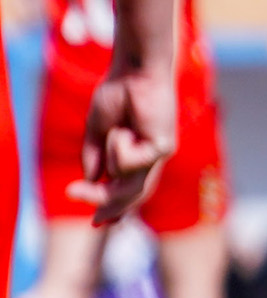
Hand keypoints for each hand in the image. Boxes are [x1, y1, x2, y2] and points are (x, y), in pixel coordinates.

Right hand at [80, 59, 175, 227]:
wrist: (134, 72)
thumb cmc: (117, 96)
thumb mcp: (97, 132)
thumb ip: (94, 158)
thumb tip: (93, 182)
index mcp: (136, 156)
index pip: (129, 192)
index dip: (115, 210)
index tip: (98, 224)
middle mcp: (151, 159)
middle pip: (130, 196)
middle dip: (103, 202)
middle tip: (72, 194)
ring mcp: (159, 154)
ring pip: (130, 184)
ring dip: (110, 165)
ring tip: (112, 135)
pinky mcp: (164, 147)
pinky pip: (131, 164)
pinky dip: (119, 147)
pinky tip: (125, 128)